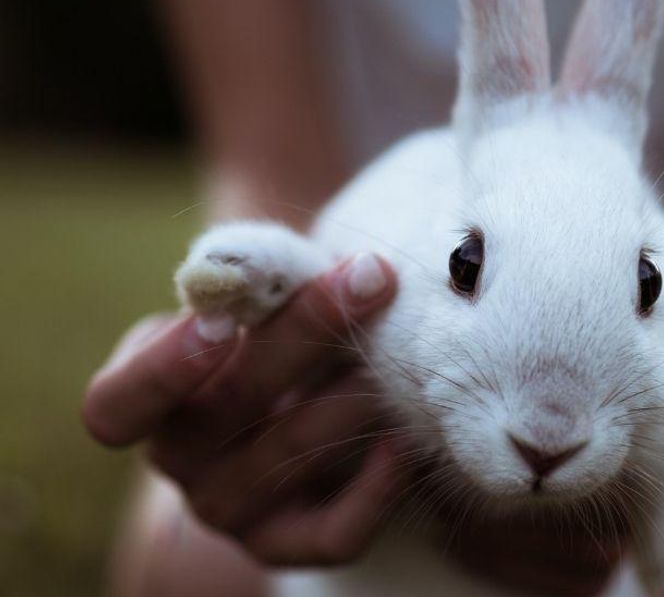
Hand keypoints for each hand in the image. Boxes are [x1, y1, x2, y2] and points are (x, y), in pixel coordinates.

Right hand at [84, 254, 407, 565]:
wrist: (299, 400)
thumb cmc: (271, 333)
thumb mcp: (252, 303)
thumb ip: (260, 281)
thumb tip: (302, 264)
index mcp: (143, 398)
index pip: (116, 406)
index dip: (165, 368)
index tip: (225, 319)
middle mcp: (177, 461)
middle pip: (230, 405)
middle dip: (307, 332)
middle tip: (371, 279)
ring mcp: (227, 509)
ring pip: (293, 454)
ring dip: (355, 394)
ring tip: (401, 351)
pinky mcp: (283, 543)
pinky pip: (332, 535)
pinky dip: (376, 488)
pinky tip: (403, 439)